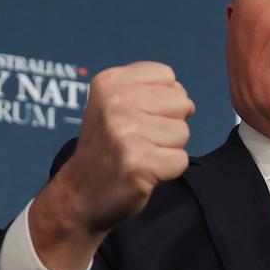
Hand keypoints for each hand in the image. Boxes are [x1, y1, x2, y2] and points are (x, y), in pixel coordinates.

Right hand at [31, 62, 194, 269]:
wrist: (80, 194)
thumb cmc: (107, 147)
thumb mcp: (115, 104)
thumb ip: (151, 91)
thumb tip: (188, 104)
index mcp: (110, 82)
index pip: (167, 75)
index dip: (162, 99)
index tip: (138, 116)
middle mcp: (115, 103)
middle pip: (180, 103)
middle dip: (168, 124)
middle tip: (139, 140)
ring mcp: (125, 134)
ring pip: (182, 132)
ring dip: (167, 149)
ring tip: (139, 155)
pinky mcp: (138, 164)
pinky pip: (180, 160)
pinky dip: (168, 171)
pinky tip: (144, 172)